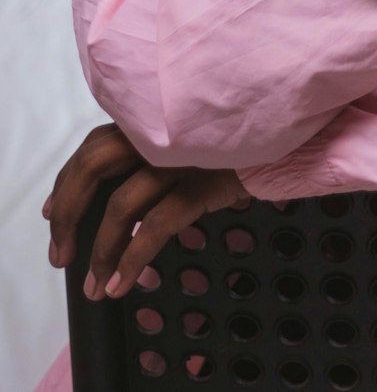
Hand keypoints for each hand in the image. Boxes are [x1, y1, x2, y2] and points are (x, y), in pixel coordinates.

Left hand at [43, 121, 249, 299]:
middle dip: (68, 212)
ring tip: (95, 285)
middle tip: (62, 254)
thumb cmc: (242, 141)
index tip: (54, 213)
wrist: (293, 136)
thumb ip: (160, 152)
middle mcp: (161, 132)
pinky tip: (122, 284)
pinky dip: (132, 259)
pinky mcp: (204, 182)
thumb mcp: (193, 140)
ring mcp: (182, 157)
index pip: (95, 144)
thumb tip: (122, 198)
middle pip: (94, 165)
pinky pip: (155, 226)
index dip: (68, 179)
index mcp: (154, 120)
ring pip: (121, 204)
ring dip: (101, 251)